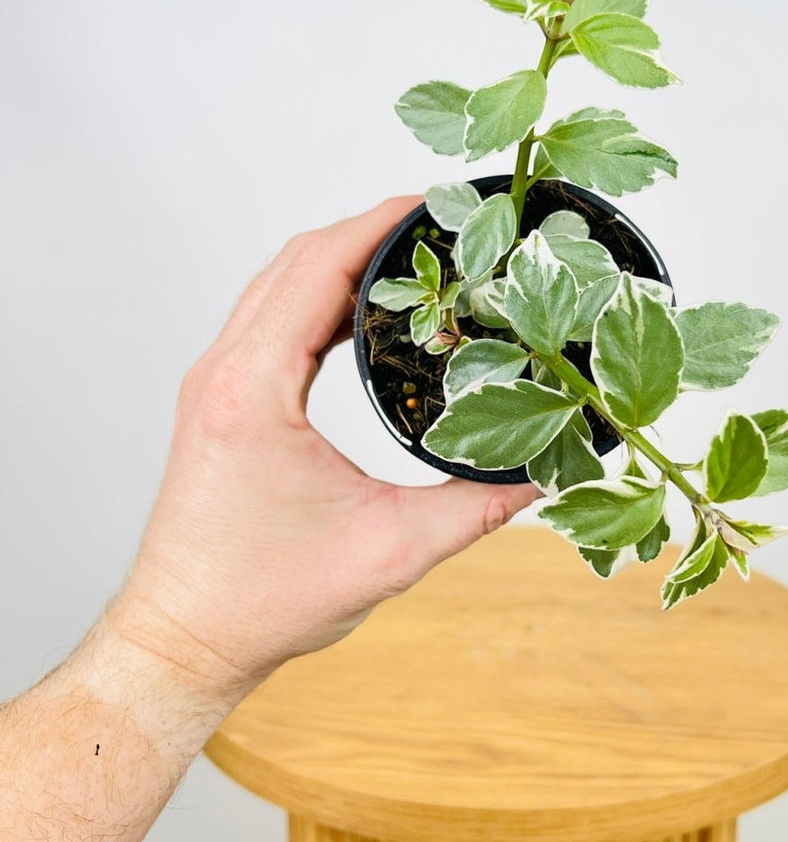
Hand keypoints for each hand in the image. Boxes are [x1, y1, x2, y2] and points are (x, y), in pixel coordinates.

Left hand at [107, 199, 536, 713]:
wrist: (185, 637)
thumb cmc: (264, 602)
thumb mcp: (390, 553)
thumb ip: (477, 508)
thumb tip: (548, 470)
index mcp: (253, 391)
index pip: (316, 270)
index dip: (379, 226)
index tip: (437, 204)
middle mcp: (224, 373)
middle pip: (295, 261)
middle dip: (370, 230)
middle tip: (442, 223)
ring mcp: (216, 383)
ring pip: (278, 284)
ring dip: (342, 259)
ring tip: (414, 255)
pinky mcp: (221, 401)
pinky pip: (271, 318)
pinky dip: (319, 296)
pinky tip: (366, 310)